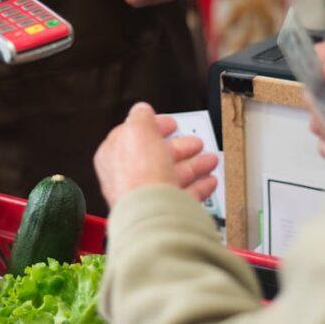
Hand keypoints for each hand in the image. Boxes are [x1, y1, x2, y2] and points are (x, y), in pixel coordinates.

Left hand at [94, 103, 218, 207]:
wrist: (152, 214)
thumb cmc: (138, 174)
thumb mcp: (138, 130)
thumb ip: (140, 117)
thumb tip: (142, 110)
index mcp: (114, 156)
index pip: (134, 136)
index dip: (154, 127)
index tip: (171, 124)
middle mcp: (129, 177)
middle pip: (157, 157)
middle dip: (179, 148)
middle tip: (195, 142)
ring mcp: (148, 196)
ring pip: (173, 176)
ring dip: (194, 165)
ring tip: (210, 160)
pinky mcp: (166, 211)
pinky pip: (185, 196)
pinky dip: (199, 187)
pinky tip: (209, 181)